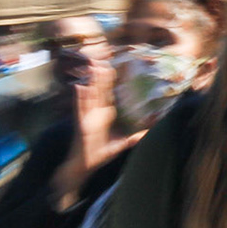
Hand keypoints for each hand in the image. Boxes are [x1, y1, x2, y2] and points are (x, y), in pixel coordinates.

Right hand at [52, 59, 135, 208]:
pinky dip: (79, 98)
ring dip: (90, 83)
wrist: (83, 166)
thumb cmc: (98, 155)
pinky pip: (79, 109)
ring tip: (93, 68)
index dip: (109, 82)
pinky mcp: (80, 124)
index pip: (106, 95)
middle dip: (100, 77)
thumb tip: (147, 134)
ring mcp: (86, 118)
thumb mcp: (119, 145)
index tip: (113, 68)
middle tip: (105, 61)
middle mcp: (93, 114)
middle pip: (98, 92)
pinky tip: (79, 87)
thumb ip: (133, 139)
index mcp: (102, 116)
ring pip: (88, 96)